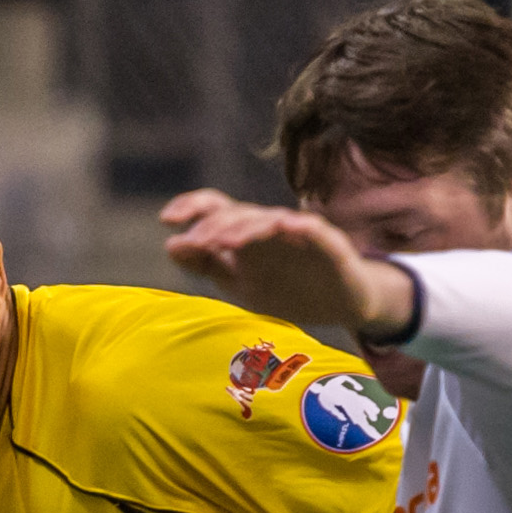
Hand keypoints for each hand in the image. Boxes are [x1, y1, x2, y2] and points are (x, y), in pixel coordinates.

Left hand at [159, 191, 416, 341]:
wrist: (345, 305)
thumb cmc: (290, 289)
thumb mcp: (241, 284)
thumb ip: (208, 266)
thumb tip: (171, 245)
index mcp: (247, 234)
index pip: (217, 210)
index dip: (192, 207)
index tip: (166, 218)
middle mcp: (271, 227)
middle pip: (240, 216)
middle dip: (215, 227)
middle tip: (196, 244)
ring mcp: (301, 233)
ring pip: (271, 221)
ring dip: (248, 229)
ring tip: (227, 242)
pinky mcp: (331, 245)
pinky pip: (314, 231)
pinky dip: (300, 227)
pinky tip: (284, 228)